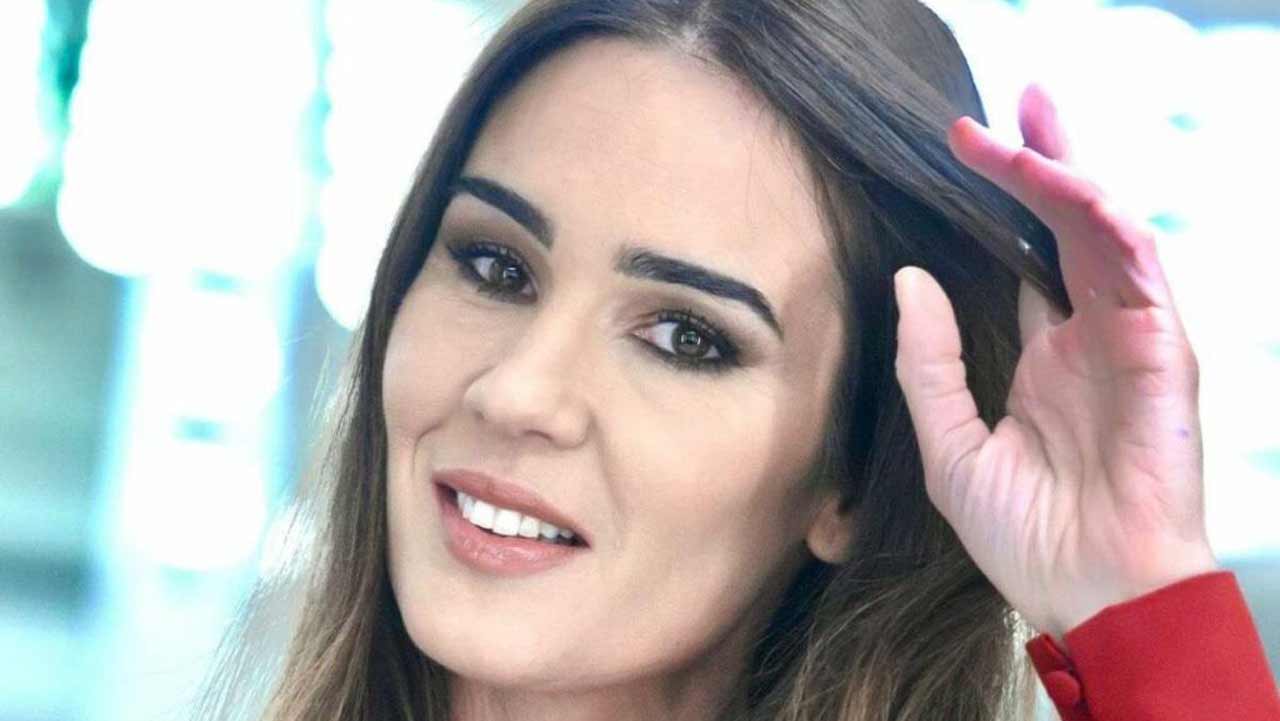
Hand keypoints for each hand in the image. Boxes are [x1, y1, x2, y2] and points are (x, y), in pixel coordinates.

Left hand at [893, 84, 1217, 642]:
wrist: (1087, 595)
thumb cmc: (1026, 535)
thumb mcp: (951, 444)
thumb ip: (931, 362)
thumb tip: (908, 278)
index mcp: (1045, 354)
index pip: (1027, 254)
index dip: (1003, 201)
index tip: (962, 149)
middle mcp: (1090, 336)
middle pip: (1070, 225)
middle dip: (1045, 159)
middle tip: (1013, 102)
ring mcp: (1130, 340)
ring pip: (1107, 231)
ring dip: (1069, 173)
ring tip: (1026, 123)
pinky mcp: (1164, 353)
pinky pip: (1141, 271)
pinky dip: (1107, 224)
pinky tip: (1069, 188)